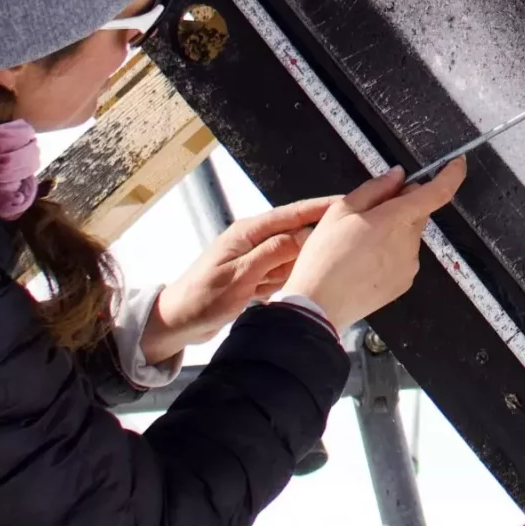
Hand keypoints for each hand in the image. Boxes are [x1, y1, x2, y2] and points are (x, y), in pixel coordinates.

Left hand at [143, 196, 337, 364]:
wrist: (178, 321)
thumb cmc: (200, 298)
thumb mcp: (239, 276)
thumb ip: (272, 254)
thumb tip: (302, 235)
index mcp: (247, 233)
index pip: (291, 214)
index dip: (320, 208)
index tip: (346, 204)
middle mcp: (253, 241)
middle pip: (297, 233)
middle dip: (318, 239)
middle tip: (346, 242)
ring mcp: (255, 259)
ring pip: (292, 256)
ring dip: (302, 264)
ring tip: (318, 269)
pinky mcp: (255, 276)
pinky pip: (282, 273)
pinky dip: (288, 280)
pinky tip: (288, 289)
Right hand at [281, 161, 467, 333]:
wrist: (319, 306)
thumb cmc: (325, 259)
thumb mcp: (340, 211)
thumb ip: (375, 189)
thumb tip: (397, 176)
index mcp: (395, 219)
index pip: (437, 192)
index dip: (452, 175)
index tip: (457, 165)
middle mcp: (409, 242)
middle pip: (417, 212)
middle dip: (399, 207)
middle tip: (367, 215)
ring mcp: (409, 264)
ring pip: (408, 236)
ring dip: (391, 232)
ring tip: (358, 246)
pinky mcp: (404, 282)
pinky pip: (403, 258)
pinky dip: (389, 254)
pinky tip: (364, 262)